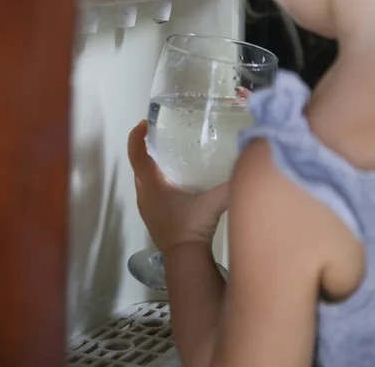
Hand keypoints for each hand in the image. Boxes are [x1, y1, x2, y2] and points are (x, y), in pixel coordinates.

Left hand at [128, 121, 228, 254]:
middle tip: (158, 135)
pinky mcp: (150, 215)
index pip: (136, 156)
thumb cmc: (193, 228)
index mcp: (153, 186)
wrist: (184, 258)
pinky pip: (147, 190)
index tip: (144, 124)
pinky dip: (153, 179)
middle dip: (143, 148)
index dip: (136, 137)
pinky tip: (171, 180)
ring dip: (148, 165)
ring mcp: (145, 206)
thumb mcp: (213, 203)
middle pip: (137, 165)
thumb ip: (230, 185)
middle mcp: (144, 194)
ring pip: (141, 178)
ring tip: (166, 153)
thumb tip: (247, 166)